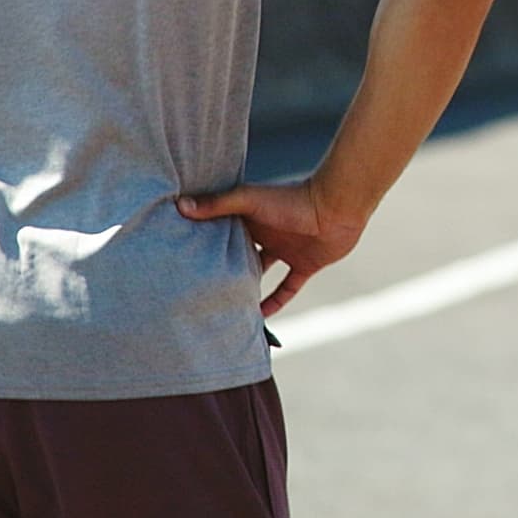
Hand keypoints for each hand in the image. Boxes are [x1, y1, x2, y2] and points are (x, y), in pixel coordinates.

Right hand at [178, 177, 365, 315]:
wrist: (337, 206)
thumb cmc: (292, 199)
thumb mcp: (249, 201)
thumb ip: (217, 204)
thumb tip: (180, 206)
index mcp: (250, 217)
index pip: (222, 233)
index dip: (205, 245)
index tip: (183, 262)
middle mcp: (267, 234)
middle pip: (240, 255)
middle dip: (224, 270)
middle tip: (200, 291)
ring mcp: (286, 250)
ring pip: (262, 273)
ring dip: (249, 288)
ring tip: (226, 308)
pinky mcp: (305, 264)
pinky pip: (288, 288)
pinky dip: (276, 302)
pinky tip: (261, 317)